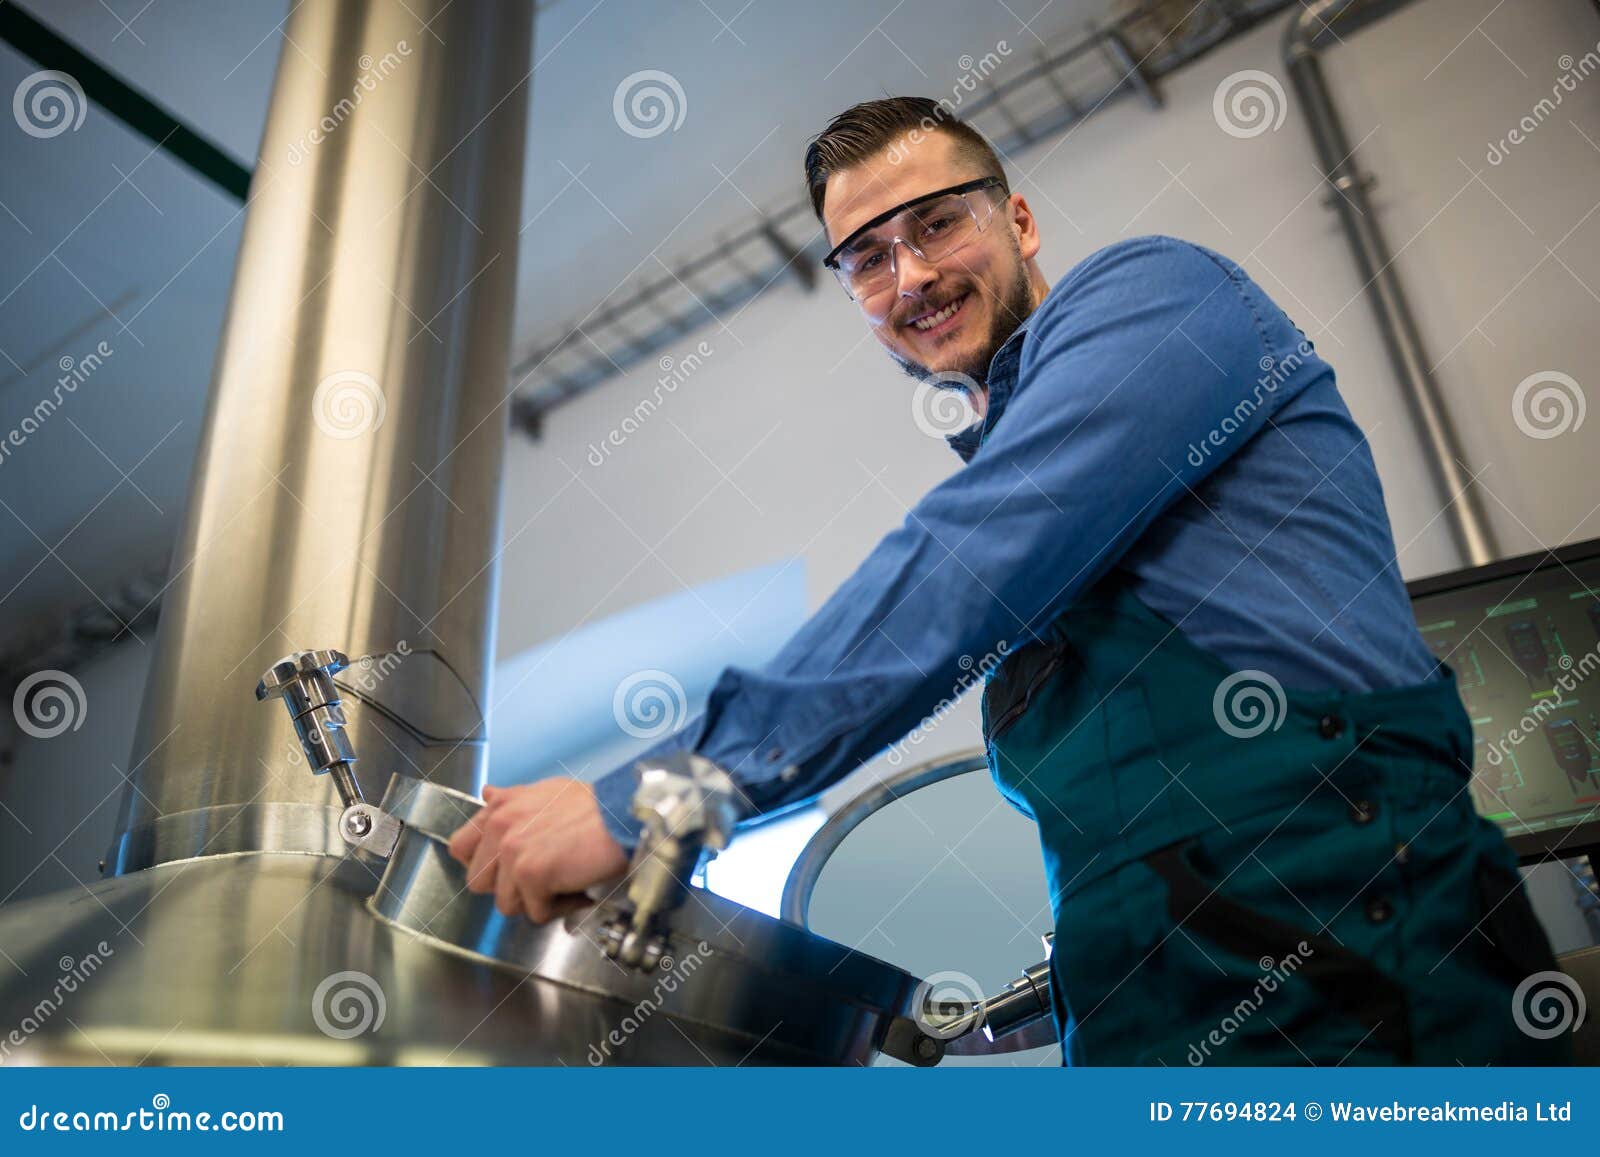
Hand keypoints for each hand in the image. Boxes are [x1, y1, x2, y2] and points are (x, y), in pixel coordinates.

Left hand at [447, 778, 629, 922]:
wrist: (621, 814)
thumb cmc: (593, 806)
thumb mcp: (545, 791)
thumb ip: (512, 799)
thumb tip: (487, 795)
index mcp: (500, 807)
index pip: (459, 847)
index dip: (481, 865)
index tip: (505, 870)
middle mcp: (500, 827)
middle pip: (479, 882)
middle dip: (508, 887)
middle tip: (539, 880)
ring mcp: (512, 851)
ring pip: (506, 903)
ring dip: (535, 901)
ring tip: (563, 885)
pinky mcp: (531, 874)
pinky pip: (535, 912)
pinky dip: (559, 908)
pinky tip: (577, 890)